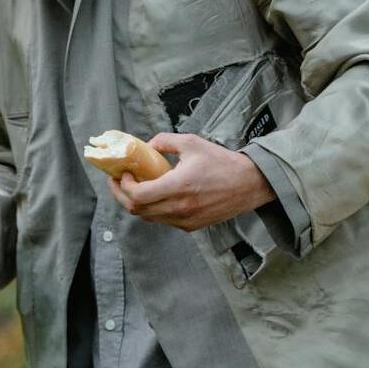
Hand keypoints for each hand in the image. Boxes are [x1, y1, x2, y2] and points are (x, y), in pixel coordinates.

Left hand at [107, 133, 274, 231]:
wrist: (249, 184)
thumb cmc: (221, 162)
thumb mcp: (192, 143)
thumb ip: (165, 141)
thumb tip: (146, 145)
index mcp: (178, 186)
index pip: (138, 195)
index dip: (123, 186)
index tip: (123, 173)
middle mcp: (179, 208)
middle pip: (137, 210)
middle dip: (122, 195)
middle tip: (119, 182)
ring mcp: (185, 220)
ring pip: (148, 217)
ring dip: (137, 203)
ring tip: (136, 188)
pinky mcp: (191, 226)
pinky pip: (163, 221)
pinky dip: (154, 209)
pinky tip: (156, 196)